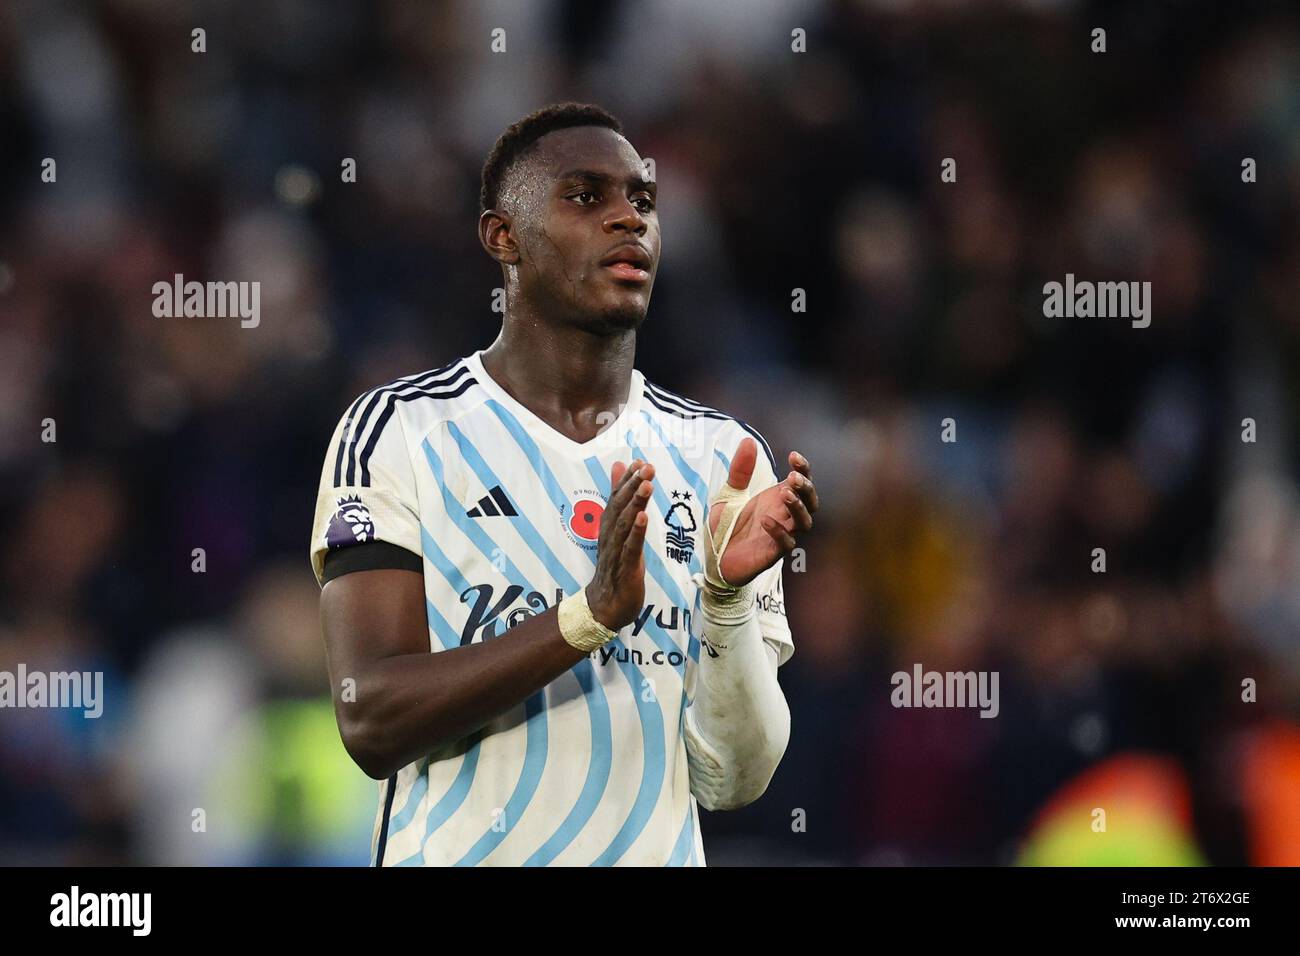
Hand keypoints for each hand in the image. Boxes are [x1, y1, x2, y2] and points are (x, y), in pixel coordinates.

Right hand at [585, 459, 653, 629]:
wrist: (605, 606)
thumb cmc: (615, 566)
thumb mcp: (619, 532)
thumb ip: (619, 502)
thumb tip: (619, 470)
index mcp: (609, 527)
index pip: (616, 499)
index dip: (627, 480)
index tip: (639, 461)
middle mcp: (610, 536)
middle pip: (620, 507)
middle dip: (633, 486)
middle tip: (646, 467)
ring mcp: (616, 552)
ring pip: (625, 524)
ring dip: (635, 503)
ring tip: (646, 485)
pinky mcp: (625, 568)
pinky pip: (630, 547)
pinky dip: (636, 532)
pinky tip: (643, 517)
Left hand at [711, 439, 817, 587]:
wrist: (714, 558)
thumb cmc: (726, 526)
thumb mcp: (729, 494)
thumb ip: (740, 470)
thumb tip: (748, 440)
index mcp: (777, 499)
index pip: (801, 482)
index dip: (804, 469)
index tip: (793, 455)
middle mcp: (783, 516)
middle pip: (811, 502)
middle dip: (806, 488)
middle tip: (793, 478)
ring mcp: (781, 534)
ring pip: (805, 522)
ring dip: (798, 507)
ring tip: (785, 493)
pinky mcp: (772, 554)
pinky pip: (786, 544)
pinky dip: (779, 531)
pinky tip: (765, 520)